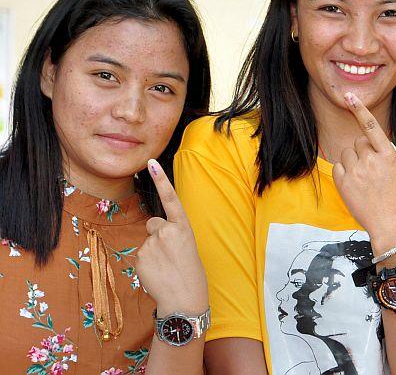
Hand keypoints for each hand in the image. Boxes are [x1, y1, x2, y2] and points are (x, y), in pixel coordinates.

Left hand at [136, 159, 207, 316]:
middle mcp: (167, 231)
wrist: (184, 299)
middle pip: (153, 224)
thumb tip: (154, 231)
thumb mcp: (187, 247)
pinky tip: (157, 273)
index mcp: (183, 227)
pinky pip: (140, 255)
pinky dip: (146, 264)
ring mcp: (152, 244)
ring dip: (153, 253)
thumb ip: (171, 233)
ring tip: (166, 268)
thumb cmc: (190, 273)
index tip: (151, 162)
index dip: (161, 179)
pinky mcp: (140, 257)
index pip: (171, 199)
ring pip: (146, 242)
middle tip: (171, 256)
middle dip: (158, 236)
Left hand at [332, 92, 395, 240]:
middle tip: (372, 170)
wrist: (391, 227)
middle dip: (363, 151)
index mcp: (389, 156)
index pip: (372, 127)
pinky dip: (345, 172)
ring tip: (364, 179)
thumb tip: (372, 145)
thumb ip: (385, 156)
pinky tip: (355, 185)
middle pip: (359, 143)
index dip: (360, 110)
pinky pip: (339, 166)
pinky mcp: (343, 183)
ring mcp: (356, 172)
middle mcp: (371, 161)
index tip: (350, 97)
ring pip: (347, 154)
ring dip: (354, 161)